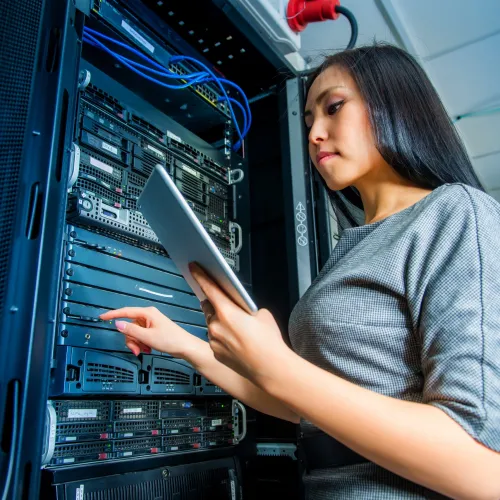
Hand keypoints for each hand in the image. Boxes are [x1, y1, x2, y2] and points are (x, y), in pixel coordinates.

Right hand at [99, 306, 199, 357]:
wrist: (185, 347)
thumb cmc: (169, 340)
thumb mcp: (148, 337)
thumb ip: (131, 330)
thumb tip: (117, 324)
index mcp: (147, 313)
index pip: (126, 311)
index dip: (113, 315)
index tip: (102, 317)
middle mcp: (148, 315)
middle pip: (129, 326)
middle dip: (130, 339)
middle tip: (136, 350)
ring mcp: (151, 323)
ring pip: (134, 332)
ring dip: (136, 343)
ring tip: (144, 350)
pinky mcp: (153, 329)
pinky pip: (141, 335)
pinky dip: (141, 343)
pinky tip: (148, 349)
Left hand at [189, 263, 292, 387]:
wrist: (270, 368)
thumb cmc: (269, 342)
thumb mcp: (262, 314)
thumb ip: (246, 307)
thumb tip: (241, 308)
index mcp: (227, 311)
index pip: (209, 288)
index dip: (200, 275)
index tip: (193, 267)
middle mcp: (216, 325)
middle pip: (208, 306)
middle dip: (214, 303)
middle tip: (226, 304)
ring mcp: (214, 340)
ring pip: (211, 324)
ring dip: (219, 321)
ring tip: (236, 328)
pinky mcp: (215, 353)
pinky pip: (214, 339)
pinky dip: (221, 336)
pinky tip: (236, 341)